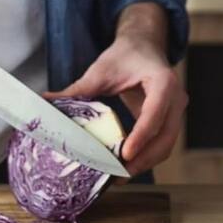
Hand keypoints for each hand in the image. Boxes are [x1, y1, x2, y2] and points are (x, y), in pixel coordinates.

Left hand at [46, 2, 186, 175]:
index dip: (141, 136)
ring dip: (145, 162)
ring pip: (166, 145)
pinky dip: (146, 157)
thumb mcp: (102, 70)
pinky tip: (126, 165)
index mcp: (163, 81)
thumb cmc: (126, 56)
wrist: (145, 47)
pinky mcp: (170, 121)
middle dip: (144, 159)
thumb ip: (78, 89)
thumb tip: (47, 102)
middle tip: (118, 174)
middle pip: (165, 136)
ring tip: (120, 176)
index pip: (155, 113)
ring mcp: (176, 111)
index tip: (125, 155)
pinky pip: (162, 144)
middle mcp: (176, 98)